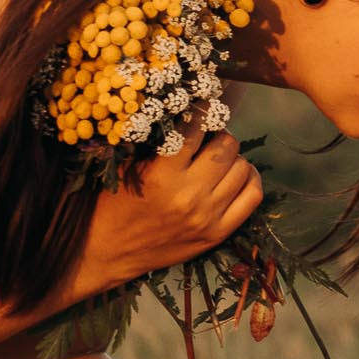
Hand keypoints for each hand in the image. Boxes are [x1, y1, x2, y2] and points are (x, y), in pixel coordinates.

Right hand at [62, 127, 262, 305]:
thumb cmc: (112, 203)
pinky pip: (252, 196)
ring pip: (243, 168)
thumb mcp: (127, 166)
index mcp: (162, 175)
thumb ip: (158, 141)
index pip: (197, 128)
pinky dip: (249, 179)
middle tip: (209, 136)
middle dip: (219, 134)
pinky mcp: (217, 234)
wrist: (106, 252)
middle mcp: (189, 196)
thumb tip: (189, 111)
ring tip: (219, 157)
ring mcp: (207, 217)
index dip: (201, 111)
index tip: (201, 106)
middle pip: (227, 146)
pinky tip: (237, 174)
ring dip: (233, 157)